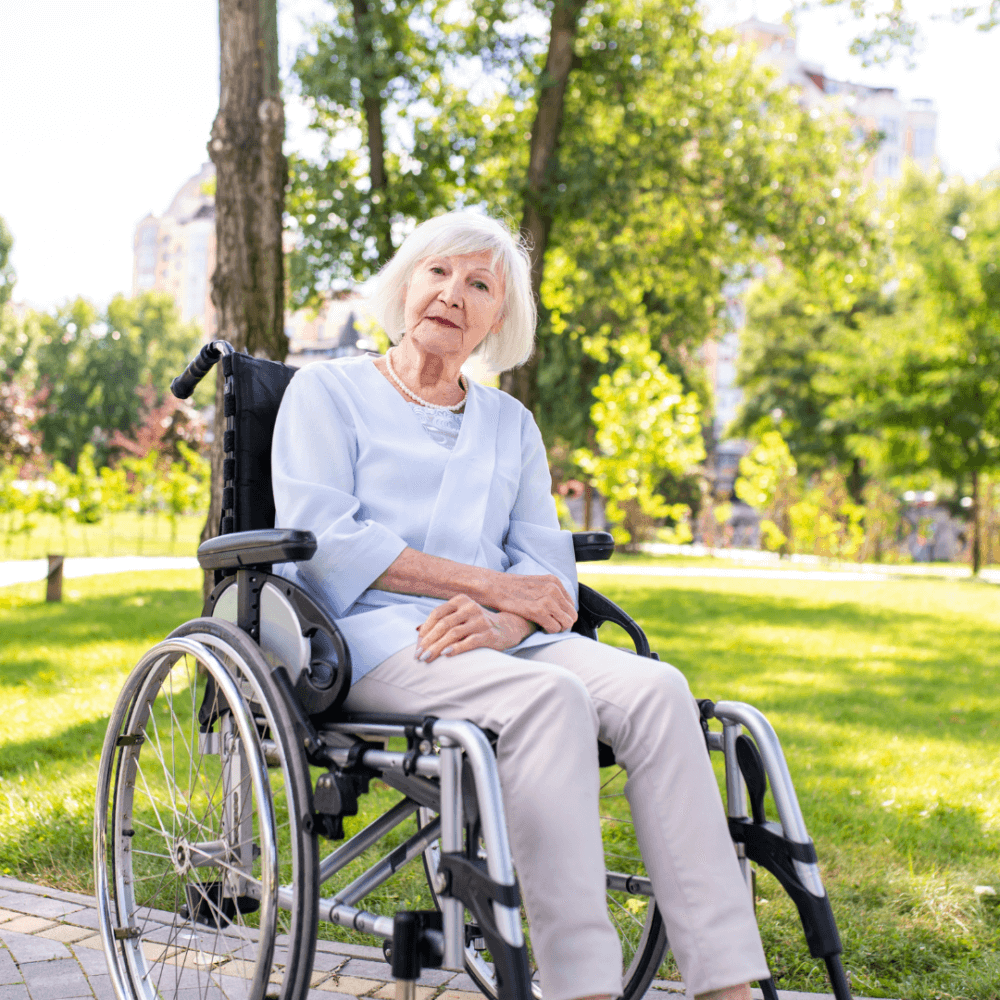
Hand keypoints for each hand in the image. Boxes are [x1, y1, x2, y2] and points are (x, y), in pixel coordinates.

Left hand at [415, 595, 535, 662]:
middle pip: (443, 624)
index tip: (417, 645)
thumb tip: (417, 631)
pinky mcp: (488, 634)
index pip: (437, 614)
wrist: (507, 628)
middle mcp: (470, 607)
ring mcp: (480, 620)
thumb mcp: (460, 617)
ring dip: (437, 648)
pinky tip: (446, 655)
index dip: (425, 630)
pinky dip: (456, 648)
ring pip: (453, 634)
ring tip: (427, 659)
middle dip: (428, 641)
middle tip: (418, 656)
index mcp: (460, 600)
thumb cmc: (477, 623)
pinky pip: (469, 641)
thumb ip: (441, 621)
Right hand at [484, 573, 576, 633]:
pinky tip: (540, 628)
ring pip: (566, 623)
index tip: (553, 618)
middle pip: (572, 614)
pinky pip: (554, 628)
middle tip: (551, 626)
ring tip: (546, 627)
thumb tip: (561, 608)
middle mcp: (554, 588)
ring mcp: (547, 599)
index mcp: (554, 581)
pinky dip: (549, 631)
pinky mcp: (538, 610)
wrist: (494, 586)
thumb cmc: (512, 588)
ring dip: (557, 628)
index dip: (563, 614)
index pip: (571, 604)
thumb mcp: (536, 583)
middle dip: (563, 623)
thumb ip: (549, 592)